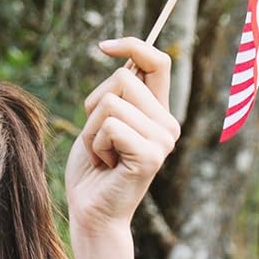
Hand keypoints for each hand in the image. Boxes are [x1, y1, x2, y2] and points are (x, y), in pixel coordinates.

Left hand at [64, 37, 180, 236]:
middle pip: (122, 78)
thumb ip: (114, 96)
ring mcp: (163, 139)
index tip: (102, 46)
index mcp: (158, 112)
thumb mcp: (100, 125)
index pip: (158, 62)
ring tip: (101, 154)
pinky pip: (109, 126)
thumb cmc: (91, 171)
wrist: (91, 213)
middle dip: (93, 107)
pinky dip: (94, 144)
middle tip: (98, 141)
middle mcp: (168, 123)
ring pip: (110, 102)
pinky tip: (104, 164)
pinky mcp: (150, 155)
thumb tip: (123, 58)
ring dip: (91, 130)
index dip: (133, 45)